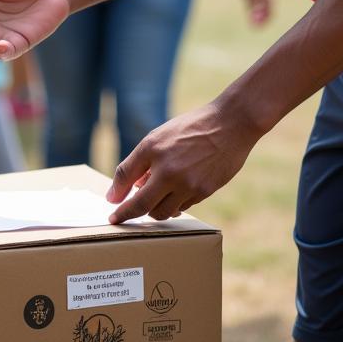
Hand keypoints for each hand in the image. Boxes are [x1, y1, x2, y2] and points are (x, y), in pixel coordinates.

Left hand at [105, 102, 257, 222]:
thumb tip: (119, 192)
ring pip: (162, 212)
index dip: (118, 203)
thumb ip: (137, 164)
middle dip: (132, 213)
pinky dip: (175, 203)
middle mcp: (169, 170)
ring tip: (156, 197)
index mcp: (154, 150)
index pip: (126, 180)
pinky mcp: (204, 191)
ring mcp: (188, 184)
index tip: (112, 216)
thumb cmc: (191, 129)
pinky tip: (177, 191)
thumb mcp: (159, 137)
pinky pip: (183, 206)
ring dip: (155, 209)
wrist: (230, 124)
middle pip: (143, 205)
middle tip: (126, 215)